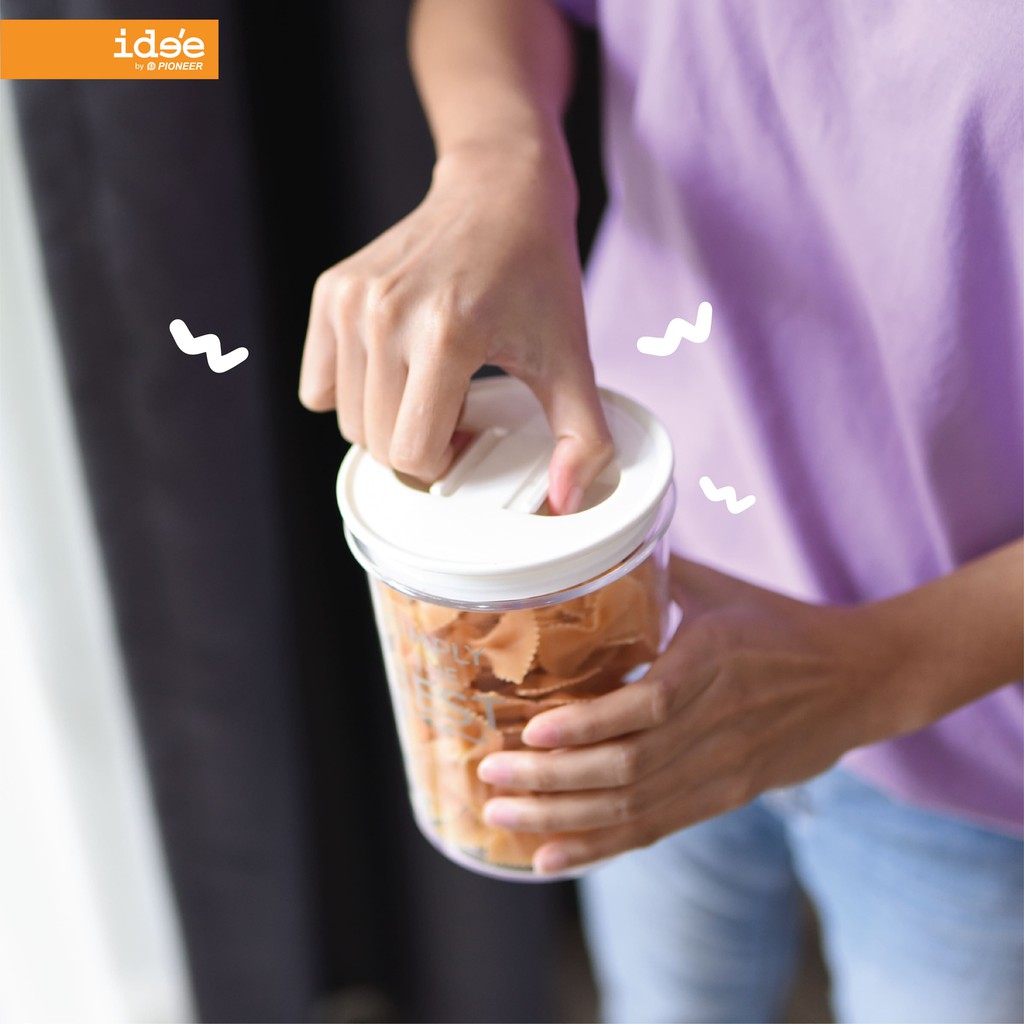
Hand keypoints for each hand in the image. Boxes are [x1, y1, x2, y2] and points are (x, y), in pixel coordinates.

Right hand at [298, 139, 611, 513]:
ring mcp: (352, 301)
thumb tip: (568, 502)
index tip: (470, 434)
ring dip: (386, 419)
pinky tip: (395, 365)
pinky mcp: (331, 292)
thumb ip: (582, 436)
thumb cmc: (536, 271)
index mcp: (446, 335)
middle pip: (374, 442)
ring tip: (429, 384)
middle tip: (454, 410)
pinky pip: (320, 384)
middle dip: (416, 445)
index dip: (444, 462)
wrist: (500, 190)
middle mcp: (386, 316)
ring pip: (345, 418)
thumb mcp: (571, 358)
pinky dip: (353, 392)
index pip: (410, 453)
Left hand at [477, 555, 911, 873]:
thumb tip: (596, 545)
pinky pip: (656, 828)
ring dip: (565, 819)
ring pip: (634, 808)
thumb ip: (660, 571)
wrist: (862, 680)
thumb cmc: (785, 626)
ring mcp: (722, 771)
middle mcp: (715, 726)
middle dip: (551, 781)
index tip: (529, 731)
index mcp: (712, 665)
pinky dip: (601, 846)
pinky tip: (553, 856)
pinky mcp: (726, 797)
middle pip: (626, 769)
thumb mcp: (723, 589)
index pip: (644, 708)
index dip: (585, 727)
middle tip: (488, 776)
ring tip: (503, 819)